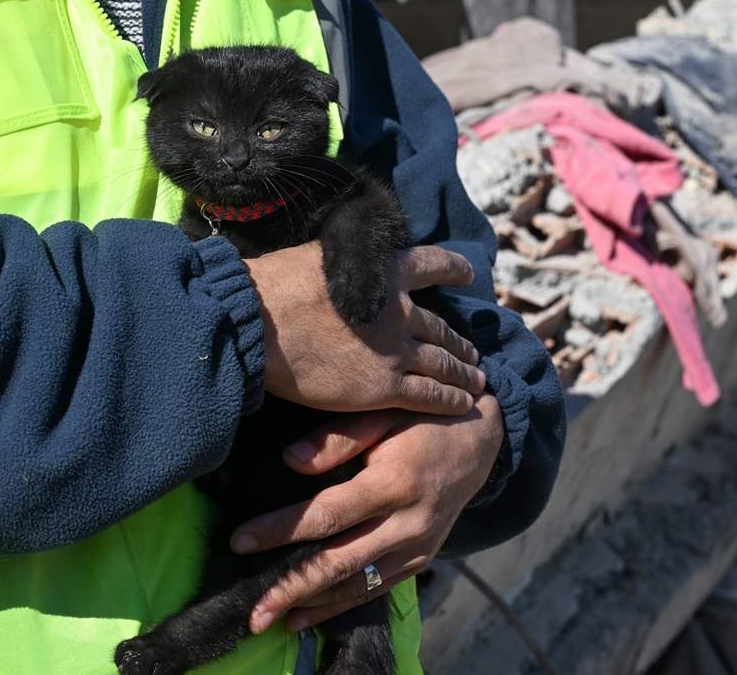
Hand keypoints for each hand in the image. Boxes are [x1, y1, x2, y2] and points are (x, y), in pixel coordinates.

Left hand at [229, 395, 504, 632]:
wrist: (481, 442)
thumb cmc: (423, 421)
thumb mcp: (384, 413)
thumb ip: (338, 437)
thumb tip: (289, 462)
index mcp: (395, 483)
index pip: (328, 514)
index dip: (281, 530)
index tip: (240, 542)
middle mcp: (408, 524)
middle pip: (339, 563)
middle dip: (290, 588)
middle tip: (250, 611)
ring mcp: (417, 548)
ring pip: (356, 585)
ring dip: (310, 606)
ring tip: (267, 621)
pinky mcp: (420, 561)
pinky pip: (375, 590)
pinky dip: (338, 607)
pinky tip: (305, 617)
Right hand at [245, 243, 484, 414]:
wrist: (261, 323)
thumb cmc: (276, 287)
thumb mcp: (322, 258)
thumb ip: (347, 269)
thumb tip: (344, 269)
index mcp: (385, 271)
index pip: (432, 264)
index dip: (454, 270)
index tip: (468, 275)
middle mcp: (399, 310)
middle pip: (441, 327)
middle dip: (459, 342)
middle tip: (472, 352)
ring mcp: (396, 350)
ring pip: (444, 363)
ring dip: (463, 372)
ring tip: (475, 380)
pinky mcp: (385, 386)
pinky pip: (431, 395)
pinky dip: (451, 400)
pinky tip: (463, 405)